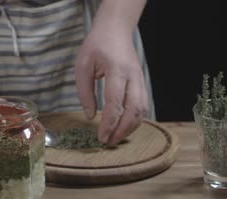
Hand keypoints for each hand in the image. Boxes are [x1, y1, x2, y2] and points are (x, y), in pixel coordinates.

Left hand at [75, 17, 147, 145]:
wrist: (116, 29)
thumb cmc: (97, 45)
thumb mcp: (83, 66)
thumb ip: (85, 92)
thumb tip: (90, 116)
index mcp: (117, 70)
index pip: (115, 102)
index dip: (109, 123)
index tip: (101, 136)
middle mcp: (133, 77)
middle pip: (134, 110)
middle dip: (122, 130)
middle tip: (108, 142)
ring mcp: (140, 80)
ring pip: (142, 109)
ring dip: (130, 127)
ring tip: (115, 138)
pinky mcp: (141, 83)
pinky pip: (143, 105)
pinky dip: (135, 119)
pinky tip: (124, 127)